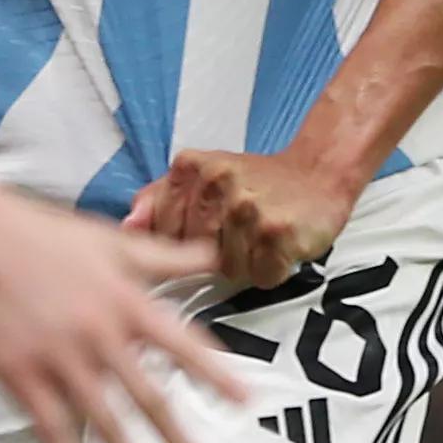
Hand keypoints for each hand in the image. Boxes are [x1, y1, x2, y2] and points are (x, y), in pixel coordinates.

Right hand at [0, 178, 246, 442]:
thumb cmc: (37, 230)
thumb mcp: (106, 237)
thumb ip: (161, 255)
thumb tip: (211, 255)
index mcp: (122, 298)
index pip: (181, 343)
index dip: (215, 374)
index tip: (245, 402)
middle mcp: (98, 332)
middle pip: (149, 396)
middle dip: (181, 440)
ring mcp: (57, 356)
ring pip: (103, 419)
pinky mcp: (18, 370)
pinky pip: (48, 424)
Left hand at [125, 149, 357, 287]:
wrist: (316, 172)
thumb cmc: (257, 180)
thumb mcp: (200, 175)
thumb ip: (157, 197)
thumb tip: (127, 225)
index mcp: (191, 166)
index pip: (162, 229)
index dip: (181, 241)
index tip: (202, 232)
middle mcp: (217, 182)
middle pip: (191, 252)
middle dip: (213, 252)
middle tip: (236, 233)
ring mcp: (248, 207)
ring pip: (226, 268)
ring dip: (243, 262)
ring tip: (256, 238)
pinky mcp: (278, 231)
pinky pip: (260, 275)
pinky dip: (268, 270)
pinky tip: (275, 247)